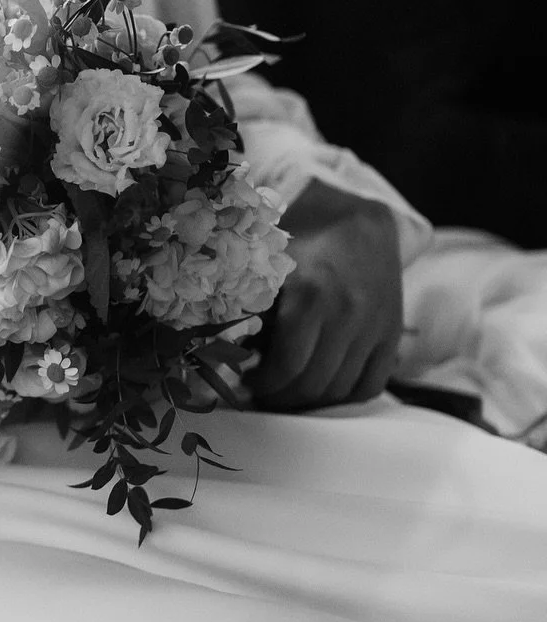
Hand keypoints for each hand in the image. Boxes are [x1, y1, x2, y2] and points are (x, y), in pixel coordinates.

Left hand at [252, 179, 402, 411]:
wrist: (356, 221)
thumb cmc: (300, 241)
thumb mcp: (268, 267)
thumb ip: (251, 309)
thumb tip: (230, 354)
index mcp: (310, 294)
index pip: (287, 366)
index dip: (264, 384)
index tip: (247, 382)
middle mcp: (348, 312)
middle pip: (313, 383)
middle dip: (282, 397)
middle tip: (263, 392)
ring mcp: (375, 326)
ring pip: (340, 389)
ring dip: (309, 401)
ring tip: (288, 391)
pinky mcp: (392, 333)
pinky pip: (371, 385)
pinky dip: (344, 397)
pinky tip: (321, 388)